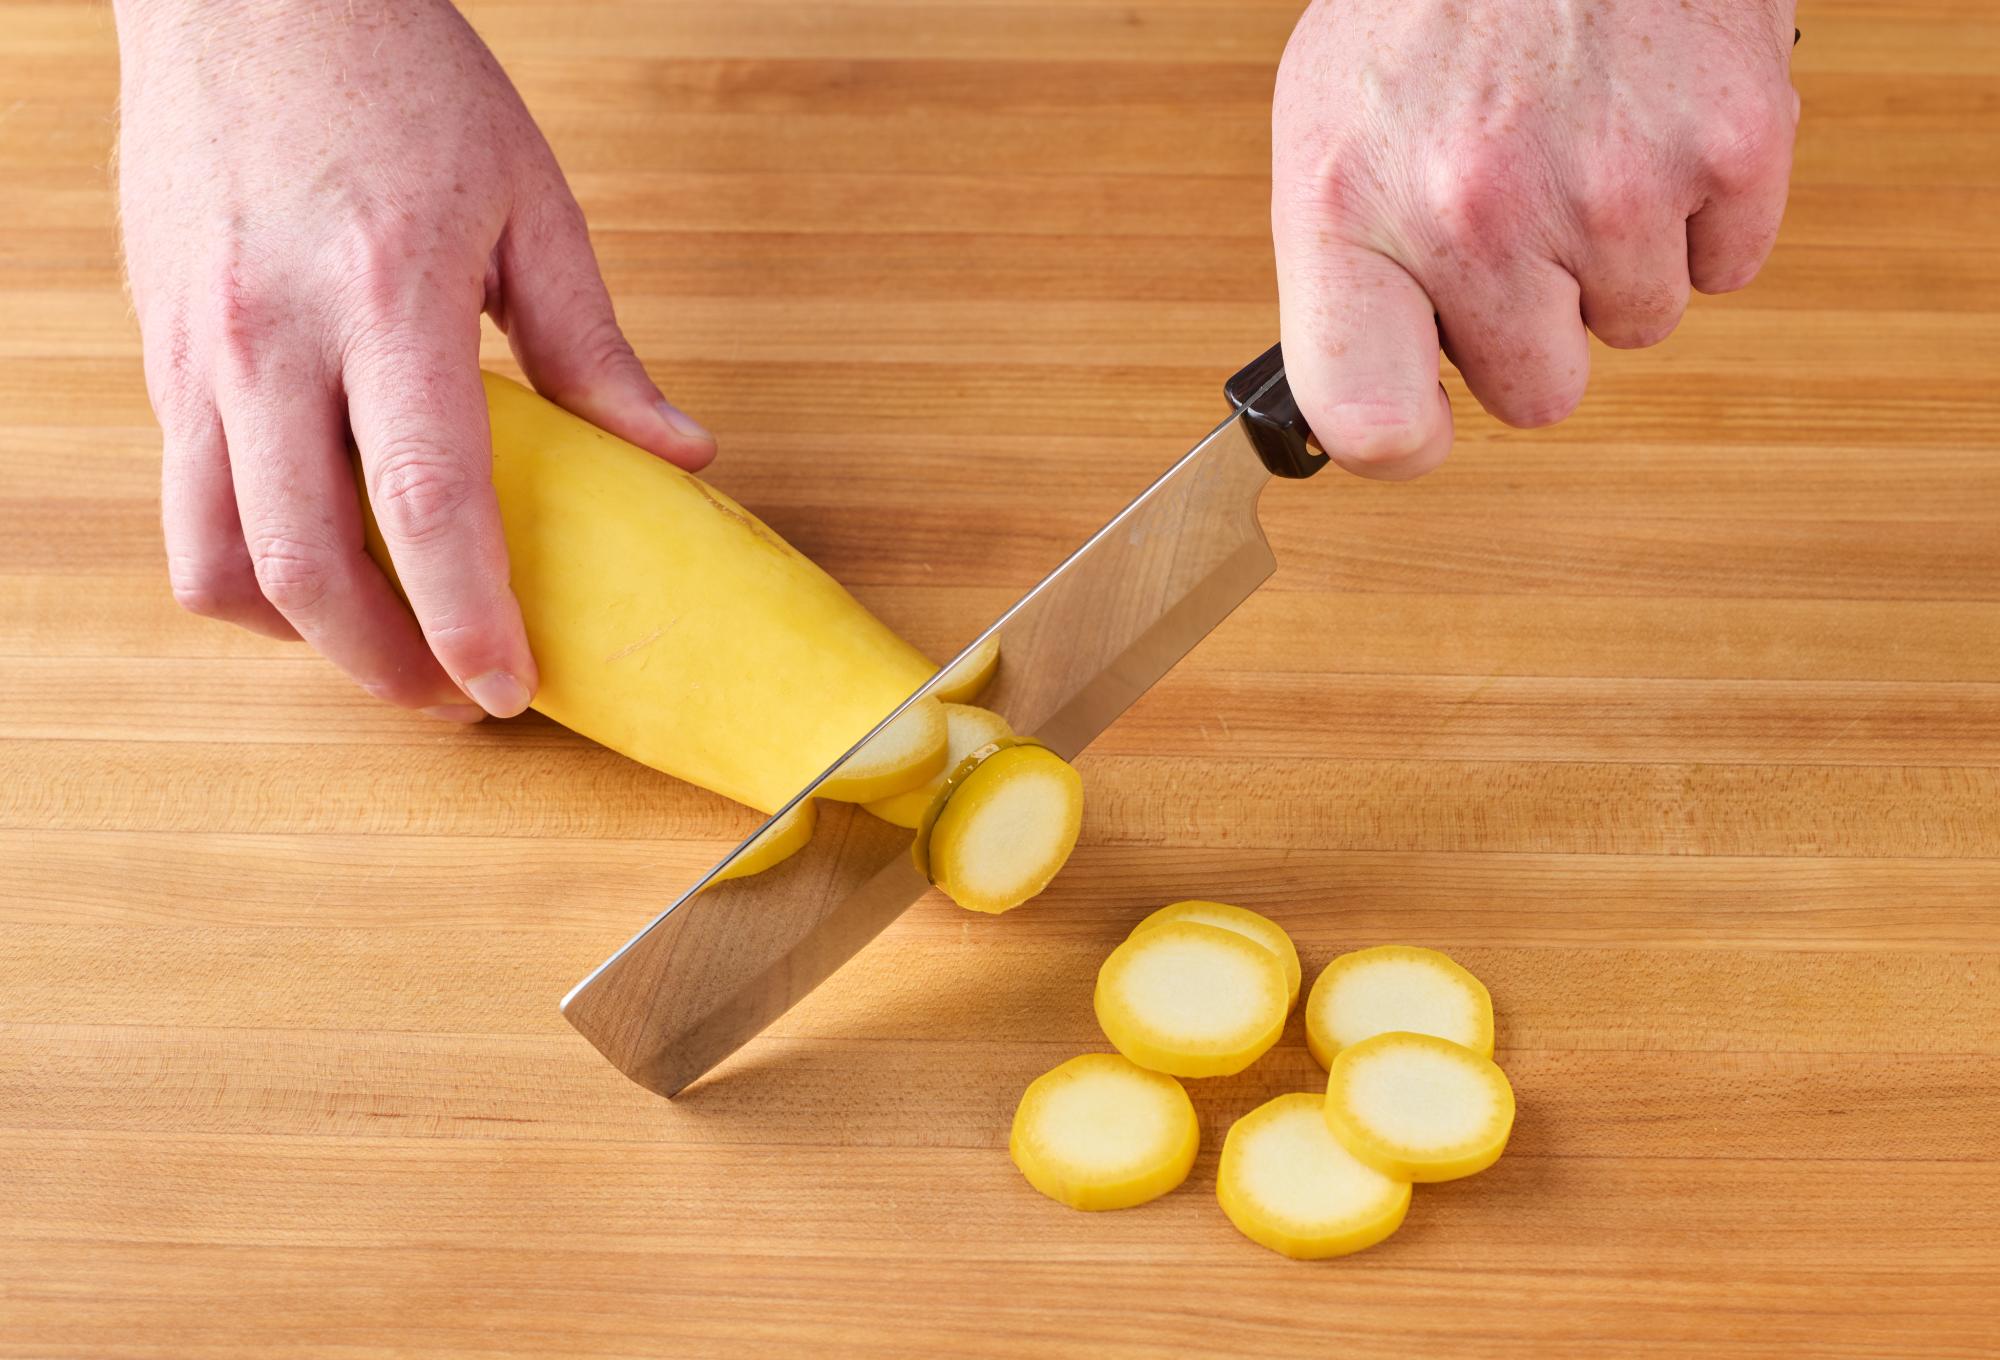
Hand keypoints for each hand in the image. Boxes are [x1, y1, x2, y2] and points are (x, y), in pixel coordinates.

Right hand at [115, 0, 714, 719]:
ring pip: (212, 559)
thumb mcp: (531, 202)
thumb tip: (679, 455)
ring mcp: (195, 351)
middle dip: (383, 667)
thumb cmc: (399, 78)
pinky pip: (182, 503)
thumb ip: (595, 348)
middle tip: (455, 699)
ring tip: (385, 645)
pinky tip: (323, 556)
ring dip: (301, 635)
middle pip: (302, 567)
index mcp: (387, 297)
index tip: (509, 690)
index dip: (469, 620)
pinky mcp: (156, 353)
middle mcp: (269, 337)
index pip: (424, 504)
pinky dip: (249, 563)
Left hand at [1272, 0, 1798, 478]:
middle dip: (1535, 324)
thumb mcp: (1331, 135)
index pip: (1369, 422)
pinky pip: (1727, 267)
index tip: (1422, 420)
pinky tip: (1649, 129)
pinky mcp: (1730, 148)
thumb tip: (1388, 410)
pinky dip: (1701, 213)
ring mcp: (1612, 185)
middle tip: (1516, 213)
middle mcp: (1477, 210)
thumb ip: (1350, 282)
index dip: (1406, 441)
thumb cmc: (1431, 9)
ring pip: (1639, 325)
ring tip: (1579, 143)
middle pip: (1538, 395)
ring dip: (1617, 258)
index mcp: (1354, 211)